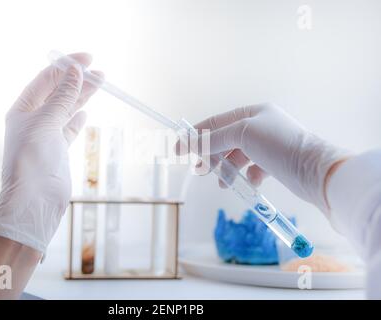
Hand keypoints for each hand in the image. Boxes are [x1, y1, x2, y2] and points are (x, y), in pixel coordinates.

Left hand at [0, 53, 102, 252]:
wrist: (34, 201)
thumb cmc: (33, 161)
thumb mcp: (47, 122)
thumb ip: (62, 97)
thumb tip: (74, 71)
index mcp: (23, 109)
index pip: (46, 80)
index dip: (65, 67)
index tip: (86, 59)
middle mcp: (33, 120)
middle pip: (58, 93)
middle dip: (77, 80)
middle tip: (99, 72)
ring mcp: (46, 136)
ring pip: (67, 109)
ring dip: (82, 96)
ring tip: (100, 84)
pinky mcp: (58, 150)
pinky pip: (69, 129)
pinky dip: (77, 119)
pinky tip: (85, 112)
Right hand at [180, 103, 349, 212]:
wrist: (317, 172)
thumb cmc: (280, 146)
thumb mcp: (243, 135)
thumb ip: (215, 138)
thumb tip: (190, 142)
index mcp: (253, 112)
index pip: (217, 122)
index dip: (196, 136)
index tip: (178, 150)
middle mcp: (261, 126)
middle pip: (226, 140)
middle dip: (212, 156)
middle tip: (202, 171)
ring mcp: (269, 145)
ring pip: (238, 156)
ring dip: (228, 169)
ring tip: (224, 183)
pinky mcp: (277, 163)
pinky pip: (254, 167)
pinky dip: (248, 175)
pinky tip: (252, 182)